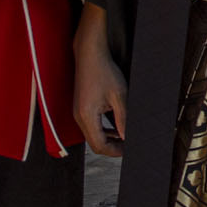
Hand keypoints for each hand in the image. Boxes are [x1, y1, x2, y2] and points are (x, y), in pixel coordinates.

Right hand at [74, 8, 128, 156]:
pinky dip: (103, 131)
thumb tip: (127, 137)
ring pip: (92, 136)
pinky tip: (116, 128)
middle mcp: (78, 117)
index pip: (99, 145)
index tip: (128, 150)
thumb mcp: (119, 96)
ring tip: (125, 138)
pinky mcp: (80, 108)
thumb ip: (123, 119)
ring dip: (108, 139)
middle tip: (129, 146)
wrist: (89, 54)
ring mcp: (77, 113)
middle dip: (112, 147)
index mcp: (87, 115)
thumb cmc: (104, 71)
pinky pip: (91, 126)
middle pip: (94, 143)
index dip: (114, 151)